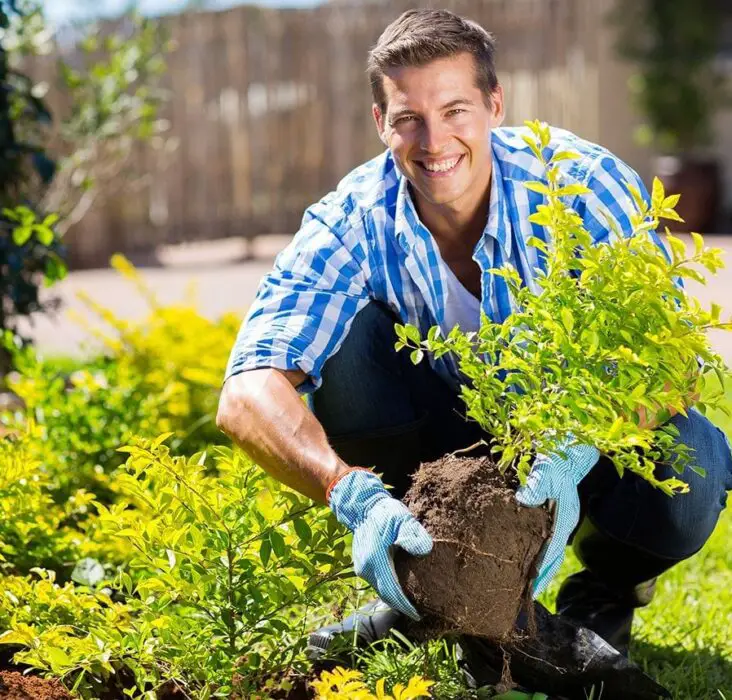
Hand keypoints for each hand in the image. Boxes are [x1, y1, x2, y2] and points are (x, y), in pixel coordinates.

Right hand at [328, 468, 432, 619]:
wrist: (363, 507)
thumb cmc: (385, 513)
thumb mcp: (403, 520)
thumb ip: (413, 535)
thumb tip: (424, 551)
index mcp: (376, 560)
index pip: (392, 590)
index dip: (404, 605)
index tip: (417, 614)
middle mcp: (366, 568)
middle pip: (385, 594)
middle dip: (400, 605)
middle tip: (417, 611)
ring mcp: (361, 567)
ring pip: (380, 588)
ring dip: (393, 596)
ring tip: (409, 601)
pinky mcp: (361, 565)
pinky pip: (376, 581)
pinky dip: (387, 587)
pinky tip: (398, 587)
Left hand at [516, 438, 599, 595]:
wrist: (569, 444)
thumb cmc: (558, 456)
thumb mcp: (547, 468)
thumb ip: (536, 486)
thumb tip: (521, 502)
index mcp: (564, 518)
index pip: (552, 554)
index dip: (541, 573)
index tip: (530, 591)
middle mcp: (562, 523)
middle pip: (552, 558)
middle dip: (540, 577)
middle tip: (523, 597)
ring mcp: (558, 518)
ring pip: (548, 549)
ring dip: (537, 566)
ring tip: (521, 584)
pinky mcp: (551, 512)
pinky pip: (542, 536)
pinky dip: (534, 549)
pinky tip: (520, 554)